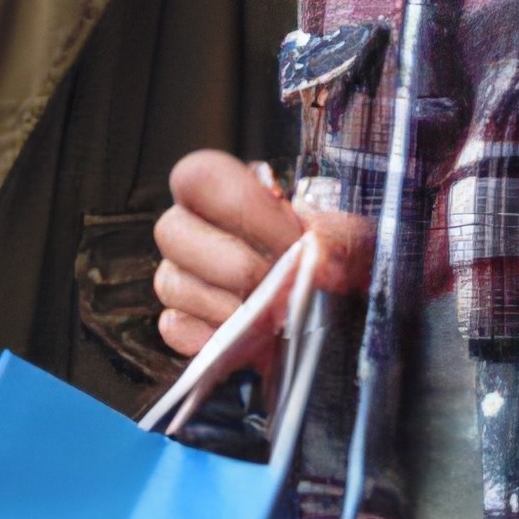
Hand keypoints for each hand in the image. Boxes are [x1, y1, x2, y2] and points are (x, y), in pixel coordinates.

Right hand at [152, 148, 373, 377]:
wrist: (335, 316)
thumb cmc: (333, 264)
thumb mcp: (348, 240)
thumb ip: (337, 235)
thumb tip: (320, 252)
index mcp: (227, 193)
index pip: (200, 176)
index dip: (241, 205)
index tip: (291, 238)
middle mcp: (193, 229)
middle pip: (172, 230)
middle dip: (236, 265)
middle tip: (283, 287)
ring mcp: (180, 276)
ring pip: (171, 282)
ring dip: (227, 306)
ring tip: (272, 321)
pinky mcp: (181, 323)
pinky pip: (174, 327)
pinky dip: (208, 338)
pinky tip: (245, 342)